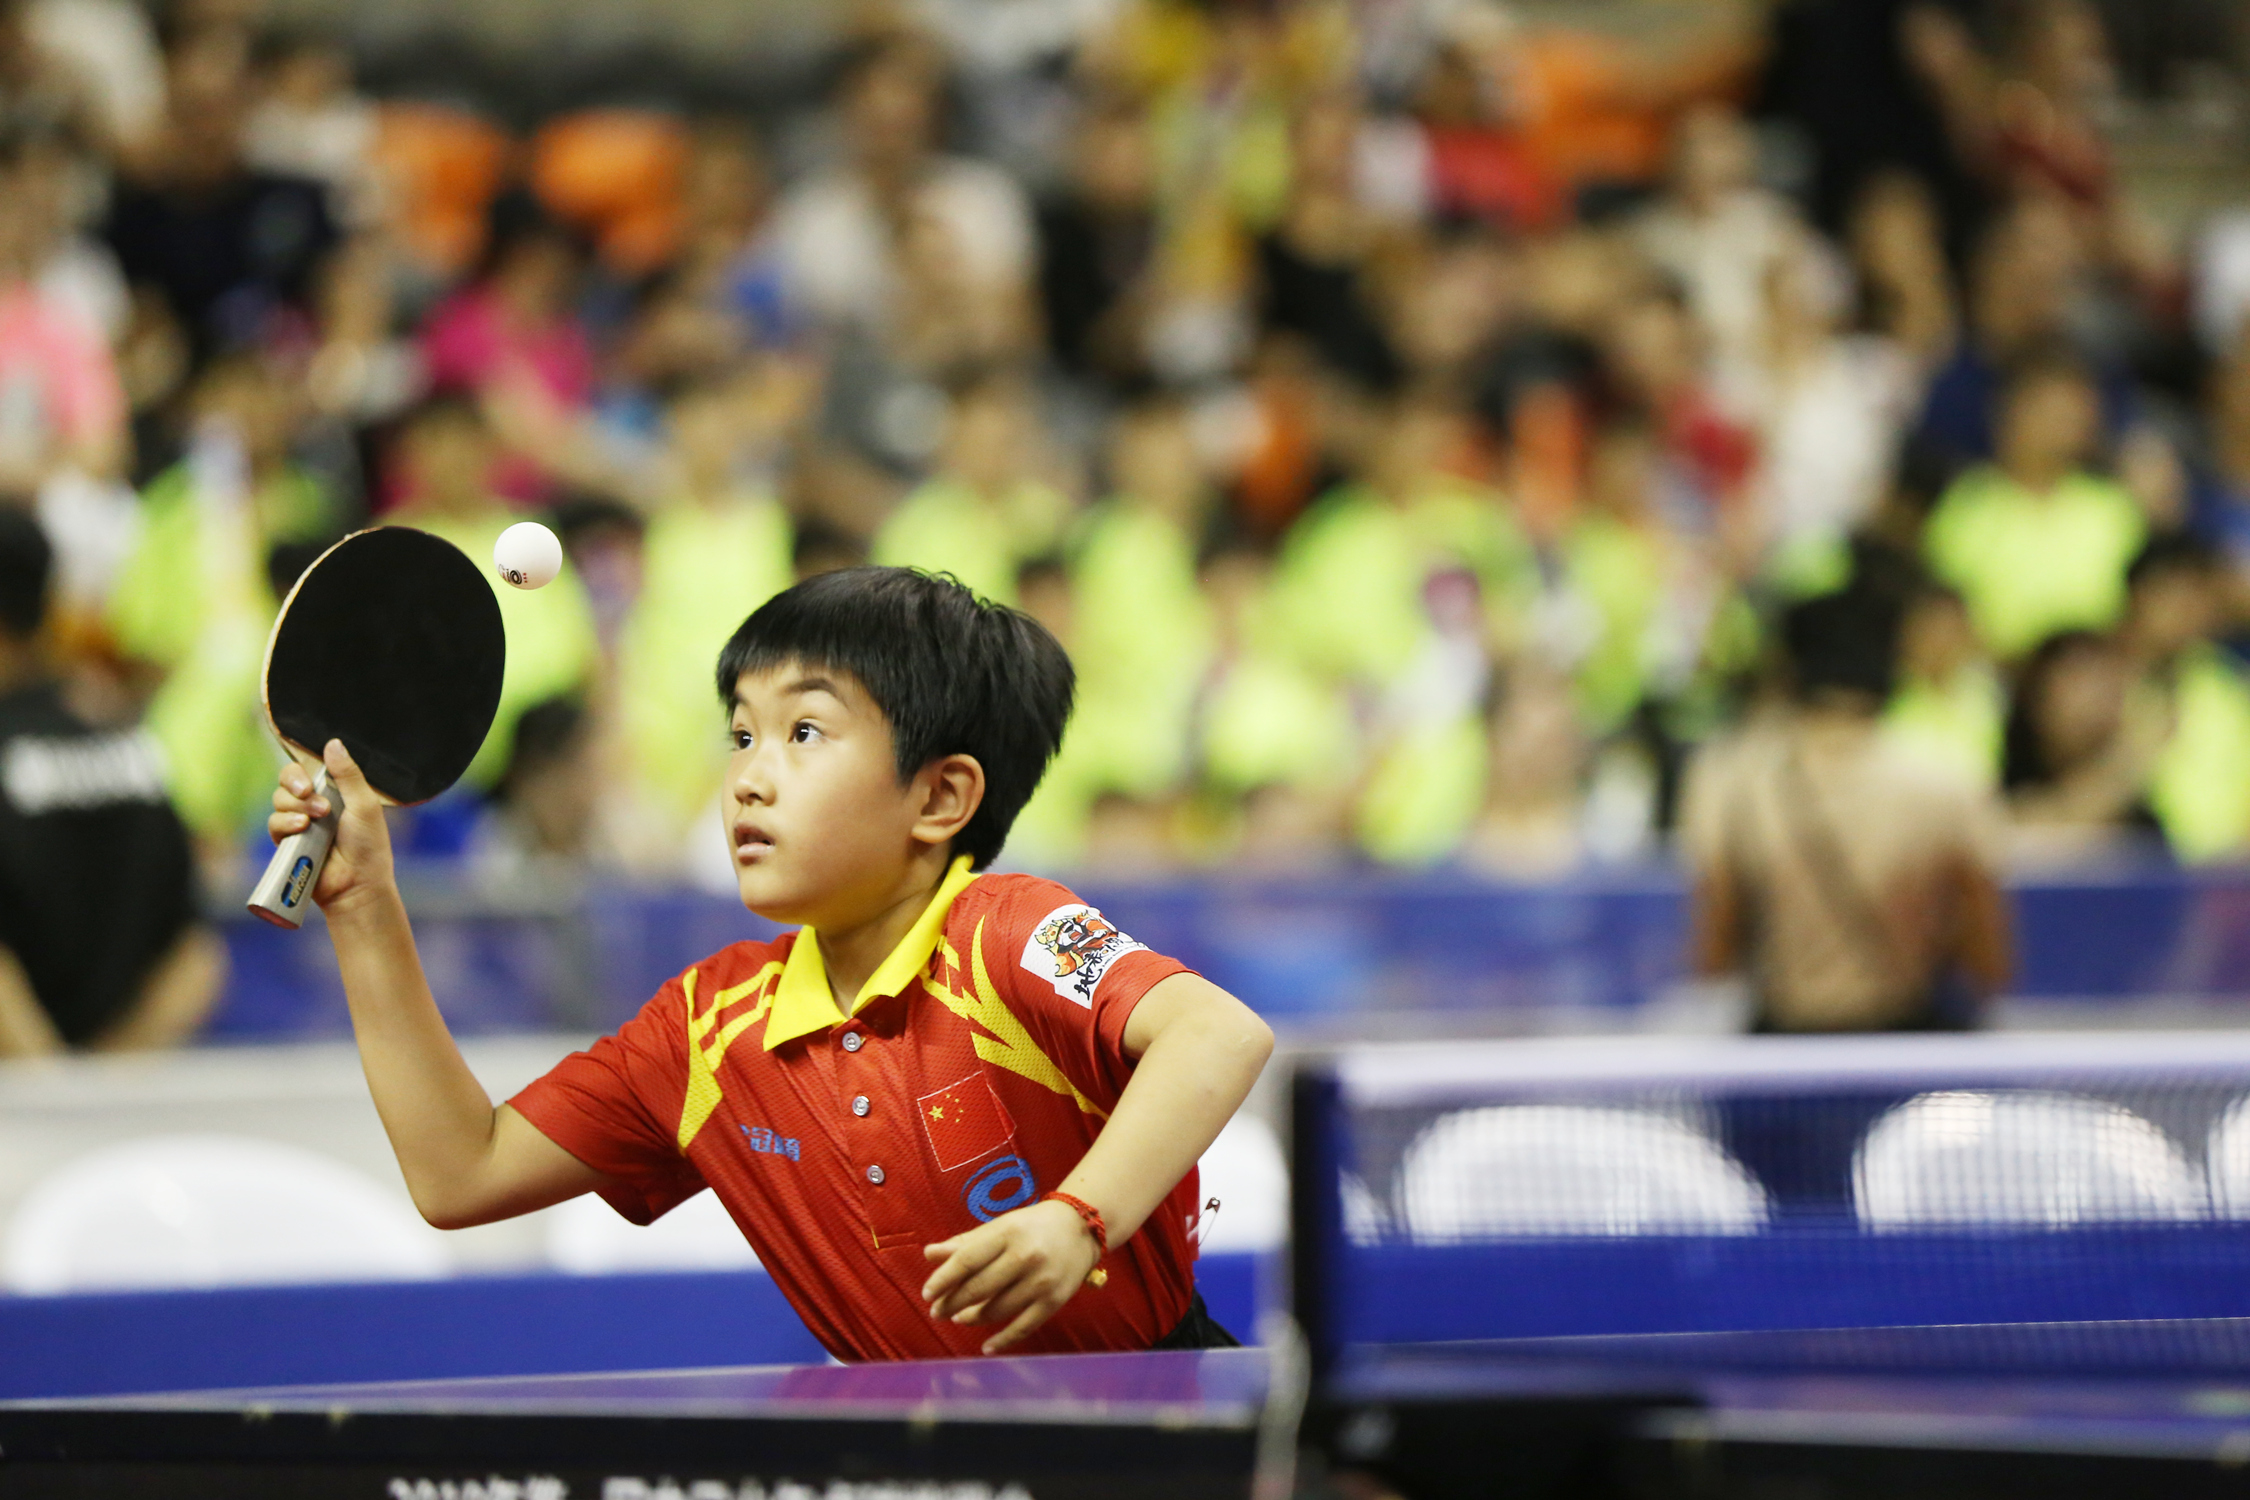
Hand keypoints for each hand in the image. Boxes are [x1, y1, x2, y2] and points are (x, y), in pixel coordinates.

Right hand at [267, 739, 395, 916]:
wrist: (358, 883)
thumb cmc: (368, 845)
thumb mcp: (364, 804)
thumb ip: (347, 774)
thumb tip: (333, 743)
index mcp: (334, 792)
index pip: (306, 770)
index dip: (301, 771)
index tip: (309, 781)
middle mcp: (314, 805)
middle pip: (287, 782)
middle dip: (295, 787)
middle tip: (311, 799)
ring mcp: (299, 824)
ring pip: (278, 801)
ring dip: (294, 807)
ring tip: (314, 821)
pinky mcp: (287, 843)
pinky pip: (273, 824)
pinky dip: (284, 823)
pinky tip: (300, 829)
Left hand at [921, 1198, 1100, 1354]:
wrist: (1081, 1227)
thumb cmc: (1031, 1226)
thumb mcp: (999, 1226)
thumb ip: (964, 1242)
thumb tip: (928, 1254)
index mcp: (1007, 1233)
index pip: (966, 1260)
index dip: (943, 1280)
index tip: (927, 1294)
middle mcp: (1024, 1256)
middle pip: (979, 1287)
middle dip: (952, 1303)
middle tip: (937, 1312)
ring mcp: (1041, 1281)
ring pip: (997, 1309)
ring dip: (973, 1318)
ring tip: (959, 1318)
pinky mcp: (1054, 1301)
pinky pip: (1023, 1327)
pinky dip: (1003, 1340)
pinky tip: (986, 1347)